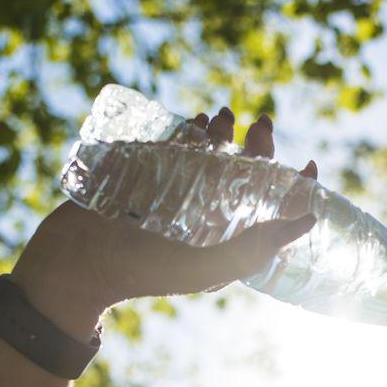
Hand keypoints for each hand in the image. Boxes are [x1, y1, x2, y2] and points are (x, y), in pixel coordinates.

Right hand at [11, 106, 318, 327]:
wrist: (75, 262)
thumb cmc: (142, 271)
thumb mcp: (207, 267)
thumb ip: (255, 248)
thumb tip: (311, 221)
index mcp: (223, 245)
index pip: (267, 212)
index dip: (291, 188)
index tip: (307, 163)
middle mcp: (204, 221)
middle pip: (244, 177)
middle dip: (258, 147)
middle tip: (262, 124)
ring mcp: (173, 197)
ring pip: (212, 158)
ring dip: (224, 133)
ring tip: (224, 116)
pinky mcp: (145, 177)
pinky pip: (175, 148)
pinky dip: (189, 131)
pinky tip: (198, 121)